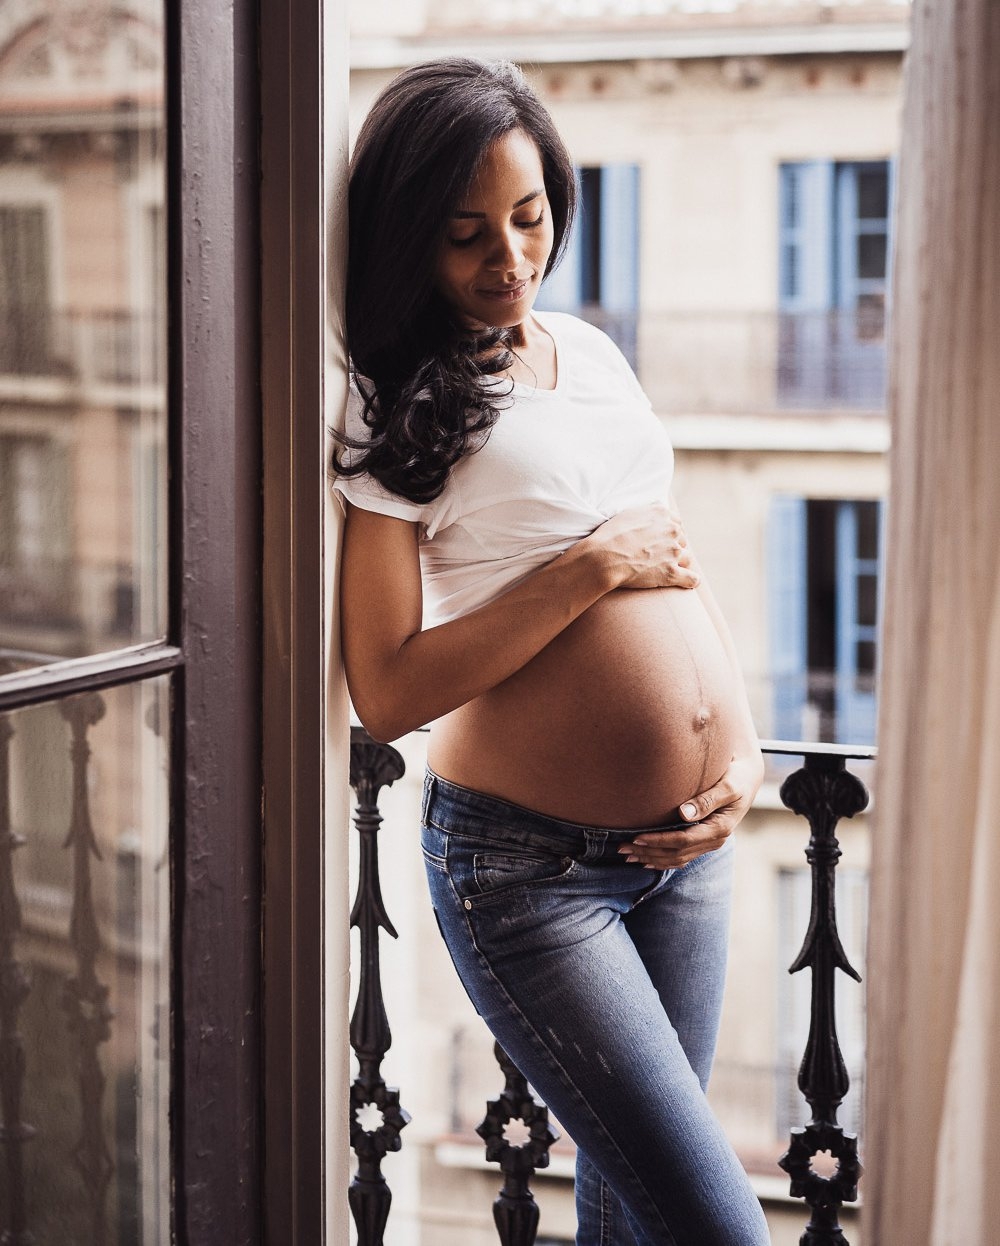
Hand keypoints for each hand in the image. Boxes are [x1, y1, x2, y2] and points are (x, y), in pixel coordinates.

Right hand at [588, 503, 699, 590]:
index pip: (676, 523)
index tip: (660, 541)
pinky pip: (691, 578)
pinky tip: (688, 582)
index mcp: (663, 514)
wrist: (605, 557)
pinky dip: (690, 580)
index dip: (668, 534)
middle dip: (673, 548)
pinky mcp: (671, 573)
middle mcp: (672, 531)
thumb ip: (648, 510)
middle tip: (658, 556)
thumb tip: (659, 507)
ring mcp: (674, 552)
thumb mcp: (629, 512)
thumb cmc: (611, 535)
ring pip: (686, 558)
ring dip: (679, 563)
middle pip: (682, 540)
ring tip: (666, 569)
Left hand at [617, 752, 764, 869]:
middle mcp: (715, 840)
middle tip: (622, 848)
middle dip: (649, 853)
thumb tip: (684, 813)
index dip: (658, 841)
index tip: (636, 838)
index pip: (682, 840)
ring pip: (677, 859)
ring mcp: (709, 843)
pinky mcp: (704, 841)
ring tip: (627, 855)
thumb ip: (707, 799)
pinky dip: (662, 860)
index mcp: (720, 828)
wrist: (748, 780)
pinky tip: (645, 860)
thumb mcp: (728, 785)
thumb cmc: (737, 778)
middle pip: (676, 854)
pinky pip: (681, 857)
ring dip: (651, 859)